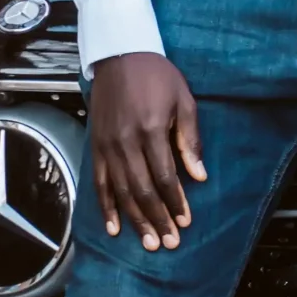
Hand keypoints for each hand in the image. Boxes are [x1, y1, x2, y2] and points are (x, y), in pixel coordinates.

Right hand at [88, 52, 205, 250]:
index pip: (165, 176)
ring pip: (122, 192)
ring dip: (136, 220)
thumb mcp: (184, 100)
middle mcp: (126, 141)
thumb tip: (199, 176)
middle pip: (143, 190)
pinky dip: (106, 207)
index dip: (175, 202)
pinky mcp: (97, 146)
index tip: (185, 221)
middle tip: (170, 242)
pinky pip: (100, 182)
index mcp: (151, 129)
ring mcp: (108, 145)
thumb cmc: (157, 75)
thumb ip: (190, 139)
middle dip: (158, 219)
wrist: (120, 54)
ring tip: (149, 242)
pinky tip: (114, 227)